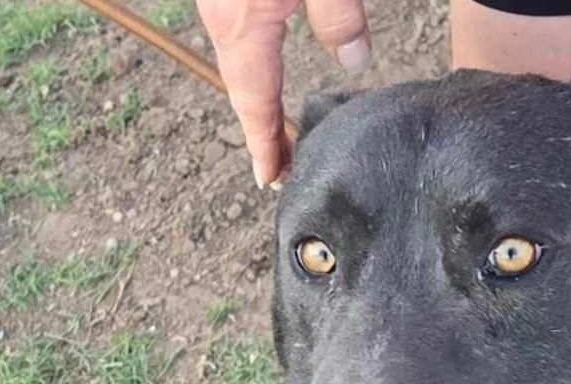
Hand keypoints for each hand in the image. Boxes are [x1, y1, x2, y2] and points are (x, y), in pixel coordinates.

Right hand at [196, 0, 370, 187]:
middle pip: (243, 92)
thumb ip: (337, 15)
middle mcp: (220, 17)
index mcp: (243, 24)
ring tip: (277, 132)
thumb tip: (355, 58)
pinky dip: (250, 69)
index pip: (255, 102)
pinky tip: (265, 71)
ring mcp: (215, 0)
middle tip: (284, 169)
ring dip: (256, 102)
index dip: (263, 146)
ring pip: (236, 67)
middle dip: (264, 134)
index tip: (270, 180)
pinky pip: (235, 40)